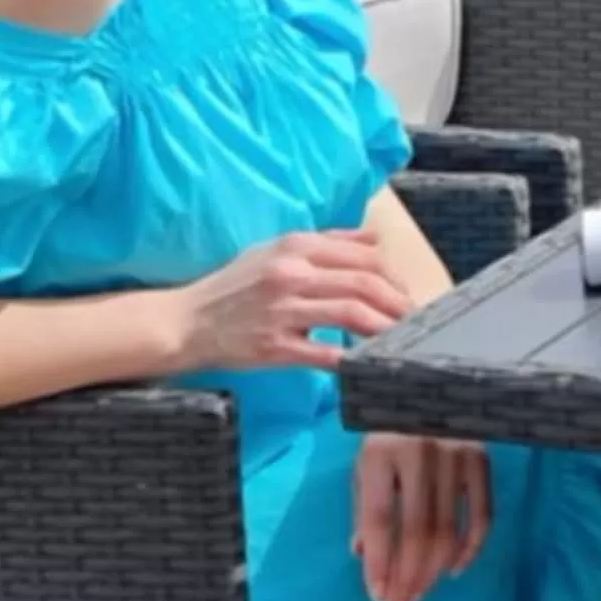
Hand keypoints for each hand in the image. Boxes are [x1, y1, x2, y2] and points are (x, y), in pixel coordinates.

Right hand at [168, 229, 412, 371]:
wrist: (186, 321)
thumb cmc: (234, 285)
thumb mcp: (275, 249)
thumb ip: (327, 242)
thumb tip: (374, 239)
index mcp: (295, 247)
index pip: (363, 257)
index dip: (393, 276)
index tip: (406, 293)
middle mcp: (291, 274)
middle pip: (364, 284)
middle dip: (398, 303)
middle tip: (414, 319)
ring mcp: (282, 311)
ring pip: (352, 315)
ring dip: (385, 328)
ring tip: (401, 338)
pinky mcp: (274, 346)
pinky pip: (324, 352)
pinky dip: (352, 358)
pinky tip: (367, 362)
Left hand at [352, 432, 491, 600]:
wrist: (429, 382)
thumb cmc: (389, 430)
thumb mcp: (366, 463)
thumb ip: (365, 508)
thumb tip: (365, 558)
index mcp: (380, 451)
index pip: (378, 519)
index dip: (378, 562)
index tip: (377, 596)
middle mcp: (420, 451)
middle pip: (416, 531)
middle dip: (407, 577)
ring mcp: (457, 453)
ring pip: (448, 529)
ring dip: (433, 571)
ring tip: (419, 596)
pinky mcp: (483, 457)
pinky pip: (484, 514)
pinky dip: (471, 547)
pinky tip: (453, 570)